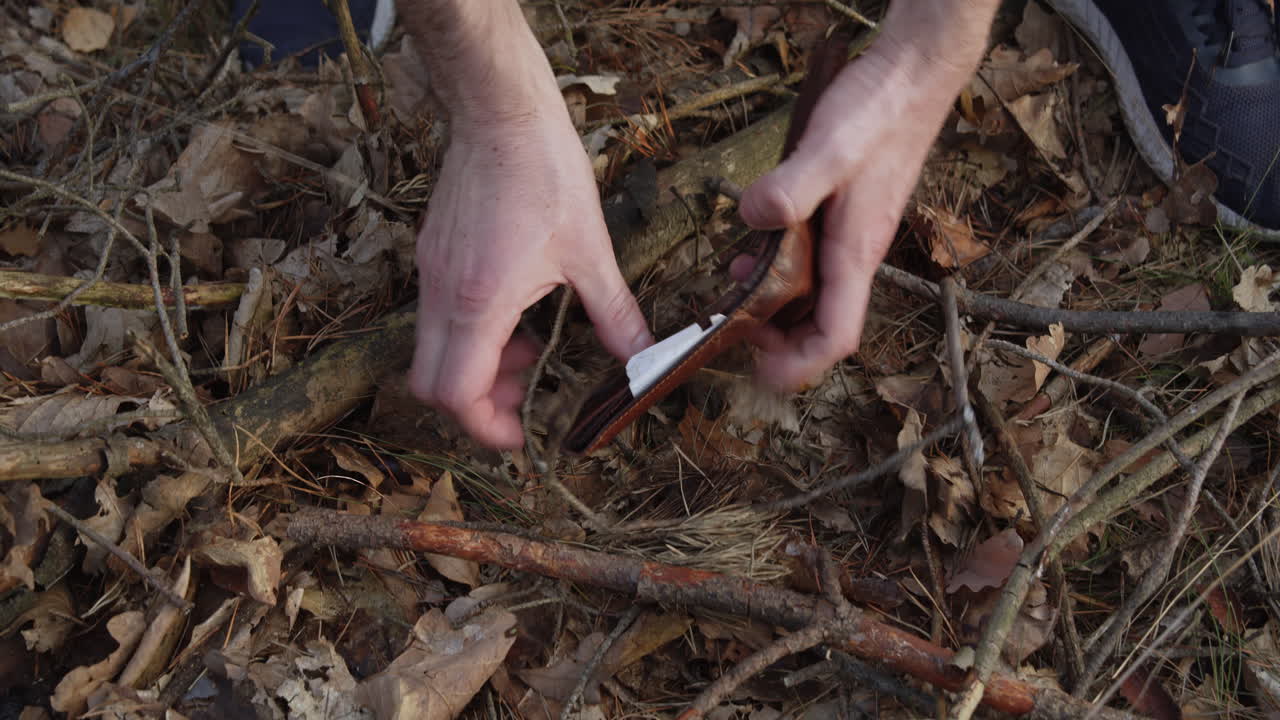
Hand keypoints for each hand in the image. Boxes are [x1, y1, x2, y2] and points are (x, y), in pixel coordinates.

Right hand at [409, 117, 651, 447]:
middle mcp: (442, 293)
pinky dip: (471, 335)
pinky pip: (437, 318)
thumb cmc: (545, 172)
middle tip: (526, 395)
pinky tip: (516, 313)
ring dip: (478, 368)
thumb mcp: (591, 251)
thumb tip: (641, 358)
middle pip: (431, 384)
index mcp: (478, 302)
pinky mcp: (432, 255)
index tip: (521, 434)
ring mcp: (430, 273)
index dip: (486, 428)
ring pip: (432, 352)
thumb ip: (614, 314)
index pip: (456, 394)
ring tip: (531, 349)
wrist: (500, 111)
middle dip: (478, 404)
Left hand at [738, 4, 994, 388]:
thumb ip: (790, 188)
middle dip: (779, 343)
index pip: (835, 336)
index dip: (800, 365)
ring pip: (814, 295)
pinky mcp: (841, 216)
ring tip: (734, 295)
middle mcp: (856, 254)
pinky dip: (780, 270)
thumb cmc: (879, 111)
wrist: (913, 75)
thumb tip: (753, 222)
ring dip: (775, 307)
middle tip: (733, 331)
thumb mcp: (829, 148)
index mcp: (855, 252)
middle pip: (822, 326)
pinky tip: (752, 249)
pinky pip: (811, 262)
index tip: (760, 372)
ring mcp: (850, 236)